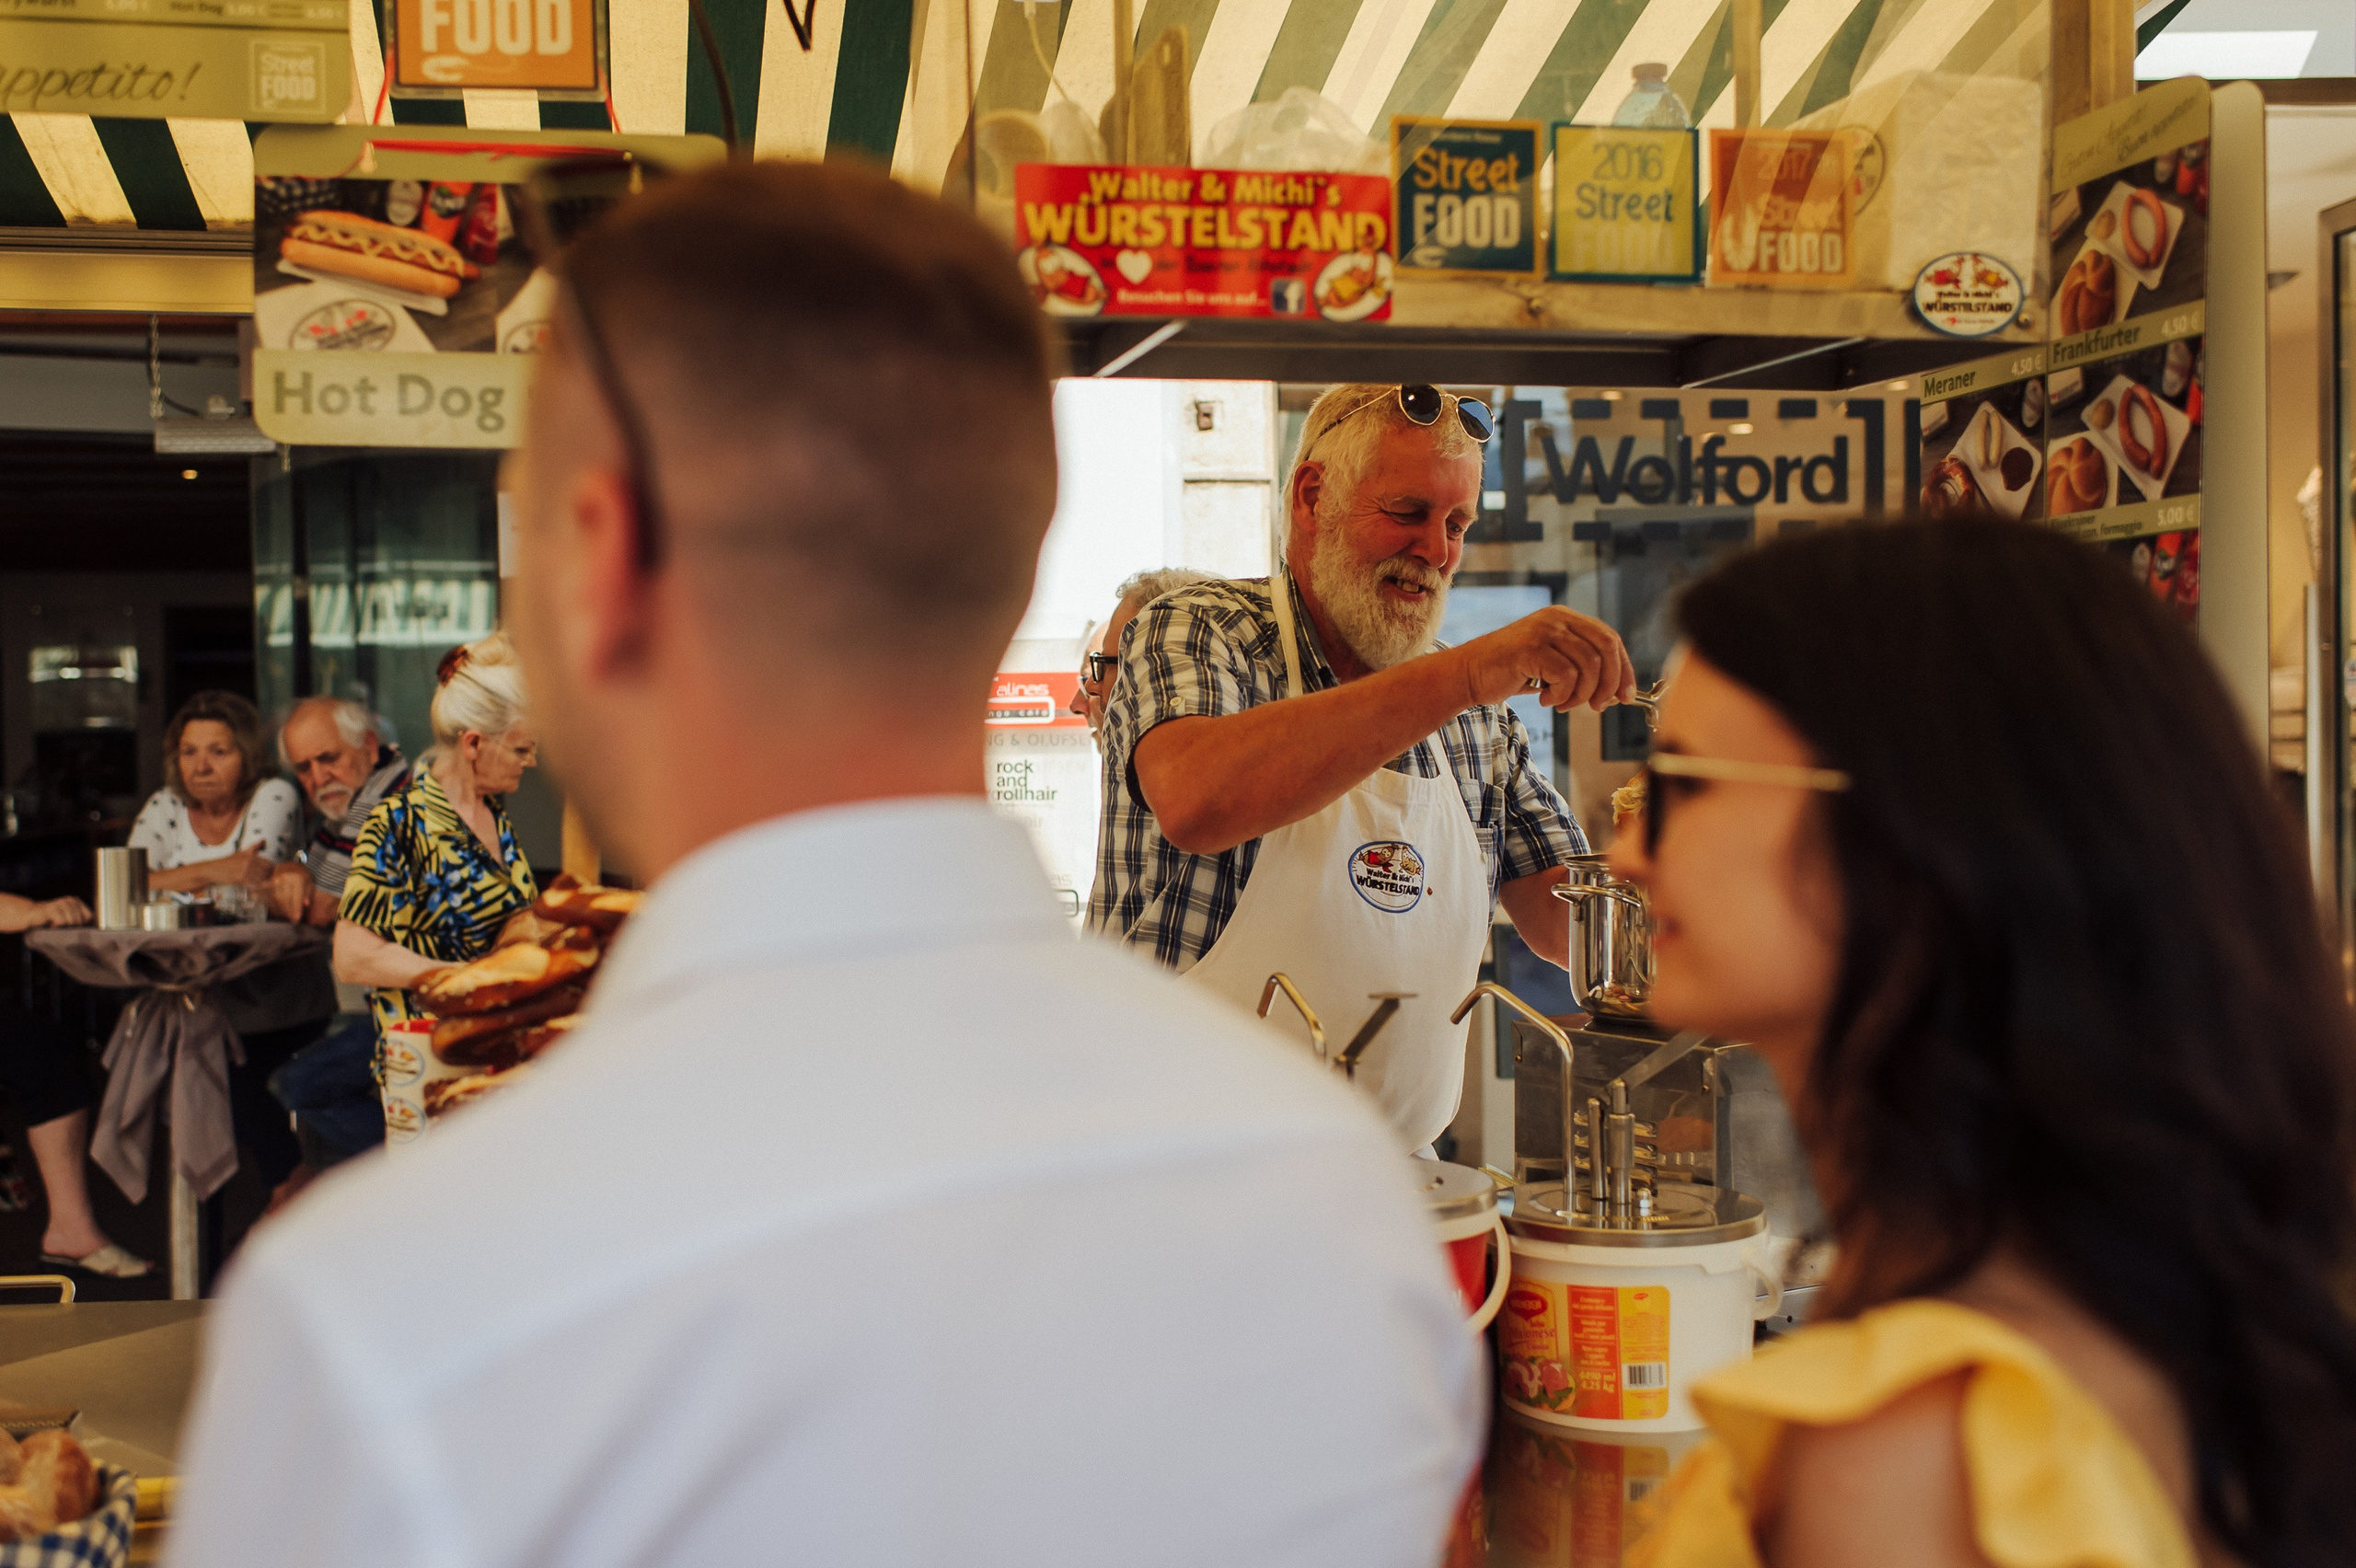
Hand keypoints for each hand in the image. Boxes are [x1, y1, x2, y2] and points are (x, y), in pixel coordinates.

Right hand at [26, 897, 90, 928]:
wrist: (31, 915)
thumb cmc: (52, 919)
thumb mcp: (68, 918)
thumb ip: (80, 920)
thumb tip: (95, 930)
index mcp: (77, 902)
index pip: (90, 916)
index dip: (83, 925)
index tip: (73, 928)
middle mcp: (70, 900)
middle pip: (80, 921)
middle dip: (72, 928)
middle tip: (61, 927)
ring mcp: (61, 903)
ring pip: (71, 922)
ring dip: (63, 928)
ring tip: (55, 925)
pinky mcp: (51, 909)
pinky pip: (61, 922)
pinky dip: (56, 927)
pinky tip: (51, 925)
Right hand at [206, 847, 273, 888]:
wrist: (214, 870)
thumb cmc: (228, 862)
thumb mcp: (241, 852)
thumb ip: (253, 847)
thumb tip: (262, 840)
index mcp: (250, 856)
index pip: (269, 864)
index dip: (271, 869)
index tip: (268, 871)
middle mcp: (249, 863)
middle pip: (267, 872)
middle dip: (267, 876)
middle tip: (264, 877)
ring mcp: (245, 872)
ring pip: (261, 879)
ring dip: (262, 881)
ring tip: (258, 881)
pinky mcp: (240, 880)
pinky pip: (254, 884)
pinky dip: (255, 885)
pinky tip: (252, 884)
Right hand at [267, 861, 314, 922]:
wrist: (289, 865)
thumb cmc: (302, 876)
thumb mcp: (310, 883)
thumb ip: (308, 894)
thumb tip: (305, 905)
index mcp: (297, 878)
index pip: (296, 896)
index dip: (296, 909)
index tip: (297, 919)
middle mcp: (284, 878)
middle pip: (285, 899)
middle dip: (289, 912)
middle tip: (293, 921)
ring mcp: (275, 880)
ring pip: (277, 900)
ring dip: (282, 911)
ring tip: (288, 917)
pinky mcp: (269, 884)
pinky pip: (272, 898)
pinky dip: (276, 907)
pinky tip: (281, 913)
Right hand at [1452, 607, 1636, 711]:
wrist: (1469, 674)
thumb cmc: (1511, 672)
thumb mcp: (1552, 663)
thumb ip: (1581, 667)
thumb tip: (1617, 691)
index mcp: (1565, 617)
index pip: (1610, 639)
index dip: (1624, 669)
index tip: (1626, 695)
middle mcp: (1556, 618)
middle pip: (1606, 649)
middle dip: (1609, 683)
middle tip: (1597, 706)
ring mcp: (1543, 631)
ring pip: (1588, 667)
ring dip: (1580, 695)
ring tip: (1561, 703)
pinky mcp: (1531, 648)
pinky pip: (1565, 677)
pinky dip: (1560, 696)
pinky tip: (1544, 699)